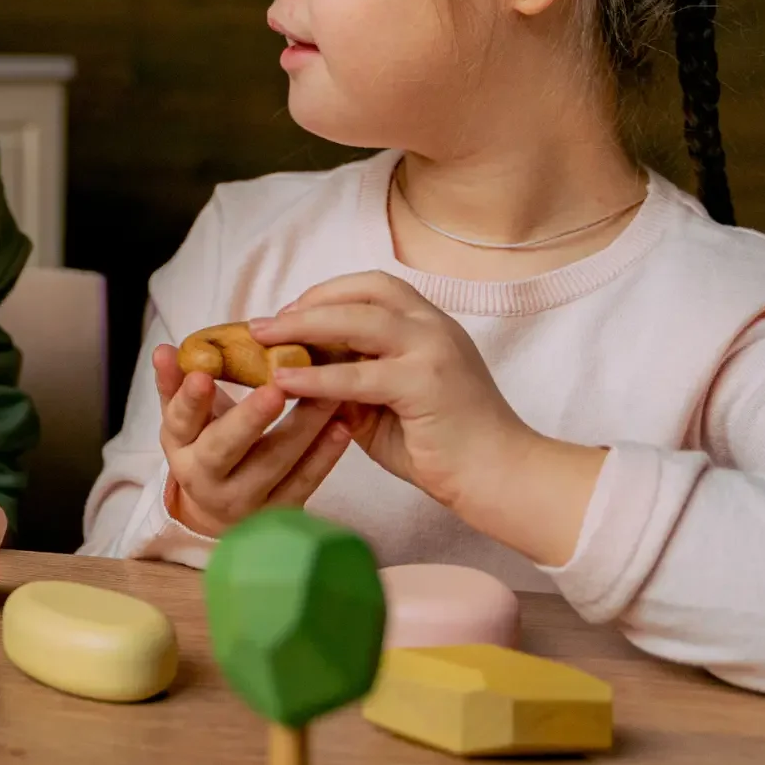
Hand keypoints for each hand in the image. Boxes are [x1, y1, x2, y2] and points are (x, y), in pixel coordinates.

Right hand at [154, 343, 351, 537]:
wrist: (220, 511)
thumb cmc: (205, 444)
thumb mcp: (184, 418)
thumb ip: (175, 383)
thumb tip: (164, 350)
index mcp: (180, 448)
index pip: (180, 421)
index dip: (190, 400)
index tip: (203, 375)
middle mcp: (207, 479)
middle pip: (225, 449)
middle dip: (250, 419)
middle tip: (274, 388)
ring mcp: (245, 501)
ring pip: (273, 463)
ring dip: (303, 428)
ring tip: (327, 393)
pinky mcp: (279, 513)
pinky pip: (304, 482)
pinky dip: (325, 455)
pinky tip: (342, 426)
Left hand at [252, 271, 604, 564]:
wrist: (501, 478)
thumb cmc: (445, 445)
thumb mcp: (389, 404)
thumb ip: (353, 382)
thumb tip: (299, 371)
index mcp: (429, 323)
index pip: (373, 286)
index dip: (327, 293)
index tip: (289, 312)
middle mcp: (433, 326)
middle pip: (362, 292)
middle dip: (306, 304)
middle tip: (263, 324)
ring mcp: (433, 350)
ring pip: (358, 320)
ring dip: (304, 327)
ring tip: (263, 341)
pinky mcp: (426, 384)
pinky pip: (359, 374)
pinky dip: (317, 376)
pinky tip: (284, 381)